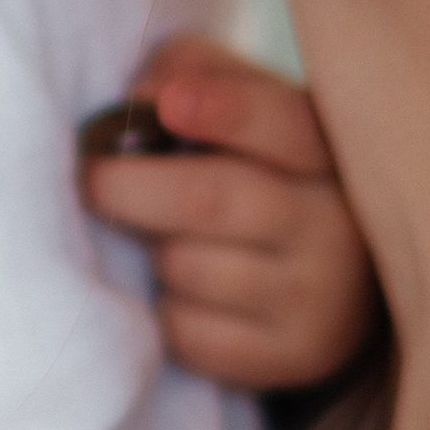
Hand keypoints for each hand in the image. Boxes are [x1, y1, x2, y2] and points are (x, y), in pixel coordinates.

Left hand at [82, 34, 381, 391]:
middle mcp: (339, 226)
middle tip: (91, 178)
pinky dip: (166, 309)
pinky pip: (188, 332)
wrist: (338, 282)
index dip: (224, 110)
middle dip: (131, 186)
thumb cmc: (267, 171)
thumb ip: (197, 72)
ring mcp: (320, 300)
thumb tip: (140, 97)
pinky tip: (186, 290)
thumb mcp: (253, 105)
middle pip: (210, 200)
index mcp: (331, 149)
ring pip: (188, 267)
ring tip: (160, 236)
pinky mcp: (292, 357)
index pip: (284, 124)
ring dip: (152, 250)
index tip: (165, 104)